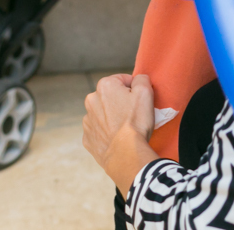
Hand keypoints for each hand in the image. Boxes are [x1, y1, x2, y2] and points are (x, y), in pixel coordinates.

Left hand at [82, 73, 156, 192]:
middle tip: (133, 115)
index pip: (123, 80)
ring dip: (112, 117)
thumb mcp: (145, 93)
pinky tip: (116, 138)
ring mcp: (87, 120)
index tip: (139, 101)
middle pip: (111, 96)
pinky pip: (99, 131)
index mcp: (105, 86)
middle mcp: (91, 100)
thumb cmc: (136, 122)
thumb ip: (141, 79)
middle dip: (121, 102)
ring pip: (103, 113)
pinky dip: (106, 133)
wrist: (125, 154)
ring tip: (125, 129)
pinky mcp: (87, 138)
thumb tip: (137, 79)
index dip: (133, 89)